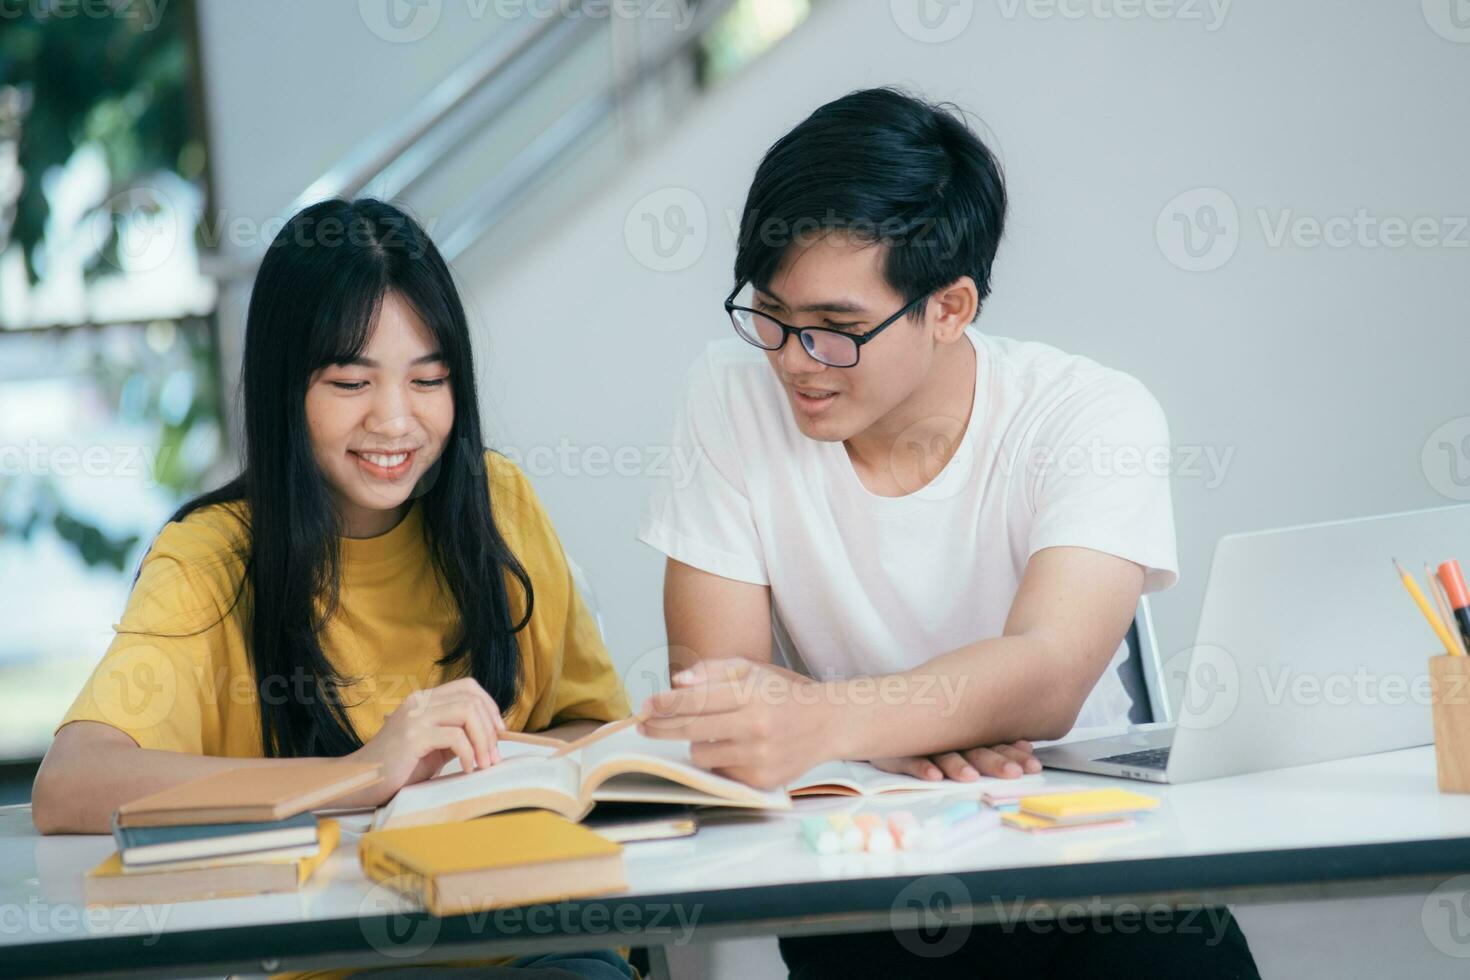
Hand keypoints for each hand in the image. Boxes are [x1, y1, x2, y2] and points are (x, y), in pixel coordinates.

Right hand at [344, 677, 505, 805]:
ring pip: (467, 712)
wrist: (362, 782)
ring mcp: (415, 717)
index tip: (500, 732)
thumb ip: (456, 734)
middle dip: (490, 728)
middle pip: (472, 699)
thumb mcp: (434, 747)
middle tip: (494, 756)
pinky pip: (455, 737)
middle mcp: (419, 702)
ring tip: (484, 764)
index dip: (490, 706)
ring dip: (483, 740)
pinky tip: (466, 770)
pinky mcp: (412, 737)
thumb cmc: (399, 768)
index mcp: (424, 700)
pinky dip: (468, 754)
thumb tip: (492, 736)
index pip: (468, 687)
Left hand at [637, 657, 832, 790]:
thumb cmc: (781, 694)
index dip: (665, 703)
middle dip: (660, 726)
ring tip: (712, 733)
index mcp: (751, 694)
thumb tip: (677, 682)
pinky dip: (720, 760)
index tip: (644, 706)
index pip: (696, 700)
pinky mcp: (762, 780)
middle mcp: (755, 726)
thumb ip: (712, 671)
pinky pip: (721, 772)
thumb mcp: (752, 670)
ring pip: (701, 754)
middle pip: (691, 730)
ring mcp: (759, 756)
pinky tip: (735, 749)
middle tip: (643, 724)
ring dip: (697, 744)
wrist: (826, 723)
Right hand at [869, 740, 1040, 781]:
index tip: (1032, 764)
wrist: (876, 714)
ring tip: (971, 777)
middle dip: (995, 761)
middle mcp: (946, 738)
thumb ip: (989, 740)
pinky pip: (909, 760)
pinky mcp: (896, 752)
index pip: (994, 743)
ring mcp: (921, 744)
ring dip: (958, 766)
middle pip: (974, 749)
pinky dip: (921, 768)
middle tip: (1014, 773)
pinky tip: (934, 776)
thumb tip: (1027, 748)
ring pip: (944, 755)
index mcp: (965, 734)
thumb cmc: (927, 730)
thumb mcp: (958, 734)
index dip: (1013, 753)